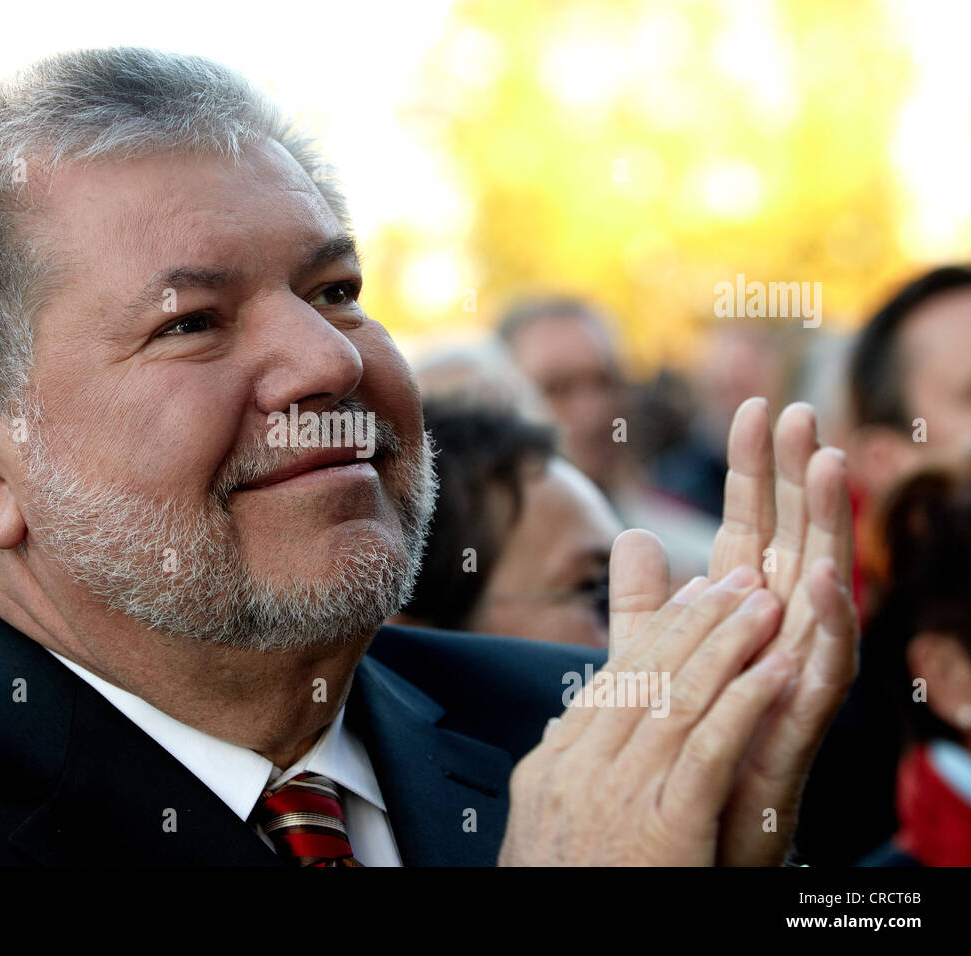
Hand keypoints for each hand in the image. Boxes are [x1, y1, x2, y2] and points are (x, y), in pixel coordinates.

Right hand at [499, 567, 792, 864]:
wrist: (557, 946)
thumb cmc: (562, 889)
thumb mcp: (549, 822)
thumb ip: (567, 766)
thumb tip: (566, 720)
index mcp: (554, 766)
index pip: (611, 679)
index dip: (659, 632)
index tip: (693, 597)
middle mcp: (580, 769)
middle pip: (644, 674)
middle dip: (697, 620)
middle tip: (736, 580)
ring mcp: (617, 795)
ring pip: (677, 697)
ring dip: (728, 644)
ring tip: (764, 605)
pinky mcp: (661, 827)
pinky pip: (708, 749)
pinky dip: (745, 702)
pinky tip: (775, 671)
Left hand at [607, 398, 858, 865]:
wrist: (686, 832)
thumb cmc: (681, 742)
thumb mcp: (653, 660)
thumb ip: (643, 602)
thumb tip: (632, 534)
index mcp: (740, 614)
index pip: (751, 525)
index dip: (754, 469)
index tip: (755, 406)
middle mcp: (774, 636)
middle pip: (791, 541)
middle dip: (796, 478)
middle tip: (800, 411)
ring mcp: (791, 676)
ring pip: (819, 591)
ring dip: (827, 530)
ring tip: (829, 465)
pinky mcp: (797, 728)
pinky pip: (821, 673)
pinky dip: (827, 629)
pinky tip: (825, 584)